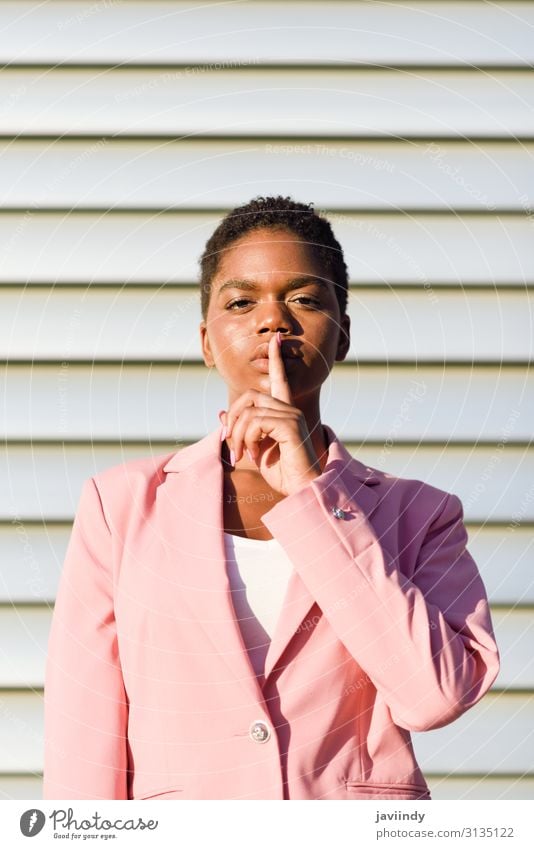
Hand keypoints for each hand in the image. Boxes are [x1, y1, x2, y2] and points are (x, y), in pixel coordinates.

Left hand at [220, 333, 321, 495]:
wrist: (299, 490)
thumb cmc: (281, 472)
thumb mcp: (253, 449)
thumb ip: (240, 430)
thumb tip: (221, 415)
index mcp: (284, 413)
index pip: (280, 379)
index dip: (276, 359)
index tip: (275, 340)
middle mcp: (290, 410)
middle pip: (249, 397)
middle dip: (232, 418)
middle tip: (230, 444)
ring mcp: (292, 416)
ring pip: (249, 412)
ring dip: (238, 435)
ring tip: (241, 454)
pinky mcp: (290, 425)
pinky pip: (255, 422)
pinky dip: (246, 439)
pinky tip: (253, 455)